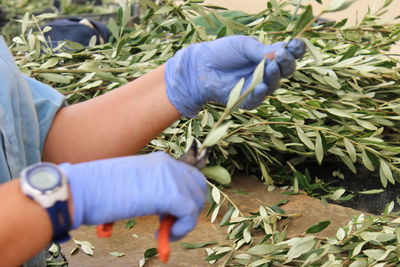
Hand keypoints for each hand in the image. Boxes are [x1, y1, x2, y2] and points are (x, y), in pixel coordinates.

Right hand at [60, 152, 206, 239]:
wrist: (83, 189)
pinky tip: (164, 235)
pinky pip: (190, 212)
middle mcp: (169, 165)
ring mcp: (170, 177)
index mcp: (160, 161)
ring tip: (164, 231)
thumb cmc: (100, 189)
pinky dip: (183, 228)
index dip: (187, 196)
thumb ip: (155, 191)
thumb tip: (168, 209)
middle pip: (198, 187)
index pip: (190, 176)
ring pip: (196, 200)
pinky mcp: (169, 194)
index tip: (172, 213)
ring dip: (185, 220)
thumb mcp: (135, 186)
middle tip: (170, 223)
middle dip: (189, 208)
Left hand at [165, 36, 305, 117]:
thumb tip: (280, 53)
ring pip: (274, 84)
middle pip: (285, 70)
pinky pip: (257, 98)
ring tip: (269, 66)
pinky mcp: (246, 100)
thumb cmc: (222, 53)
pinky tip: (261, 85)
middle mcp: (266, 72)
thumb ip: (261, 50)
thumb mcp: (243, 46)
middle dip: (286, 63)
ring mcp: (258, 87)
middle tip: (281, 55)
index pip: (288, 54)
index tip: (296, 45)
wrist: (200, 67)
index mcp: (268, 57)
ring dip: (273, 75)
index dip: (295, 50)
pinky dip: (260, 92)